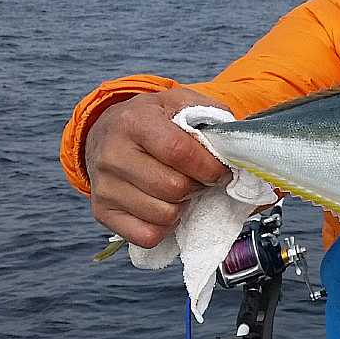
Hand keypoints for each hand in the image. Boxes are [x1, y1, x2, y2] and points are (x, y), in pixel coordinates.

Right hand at [85, 87, 230, 247]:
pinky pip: (146, 236)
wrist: (106, 130)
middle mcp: (112, 154)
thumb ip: (210, 118)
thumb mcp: (179, 102)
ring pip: (163, 215)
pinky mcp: (101, 211)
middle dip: (197, 186)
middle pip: (173, 188)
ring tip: (179, 189)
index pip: (179, 152)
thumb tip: (238, 149)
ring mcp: (103, 186)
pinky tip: (164, 206)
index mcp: (134, 122)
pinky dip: (164, 227)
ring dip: (182, 207)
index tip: (222, 171)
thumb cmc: (152, 118)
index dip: (209, 167)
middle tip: (198, 178)